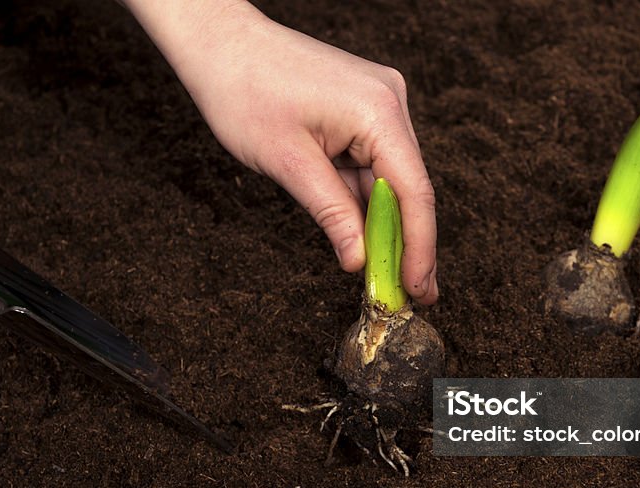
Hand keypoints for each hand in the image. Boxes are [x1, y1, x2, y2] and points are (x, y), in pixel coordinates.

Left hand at [127, 1, 437, 303]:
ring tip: (384, 273)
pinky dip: (366, 199)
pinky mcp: (362, 107)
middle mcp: (389, 102)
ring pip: (390, 178)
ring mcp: (378, 102)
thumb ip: (332, 213)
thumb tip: (359, 259)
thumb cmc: (244, 91)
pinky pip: (372, 162)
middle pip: (409, 187)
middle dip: (406, 242)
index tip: (416, 288)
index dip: (419, 247)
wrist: (220, 43)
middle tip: (409, 293)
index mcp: (378, 112)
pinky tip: (364, 233)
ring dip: (384, 224)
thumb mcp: (288, 163)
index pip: (414, 192)